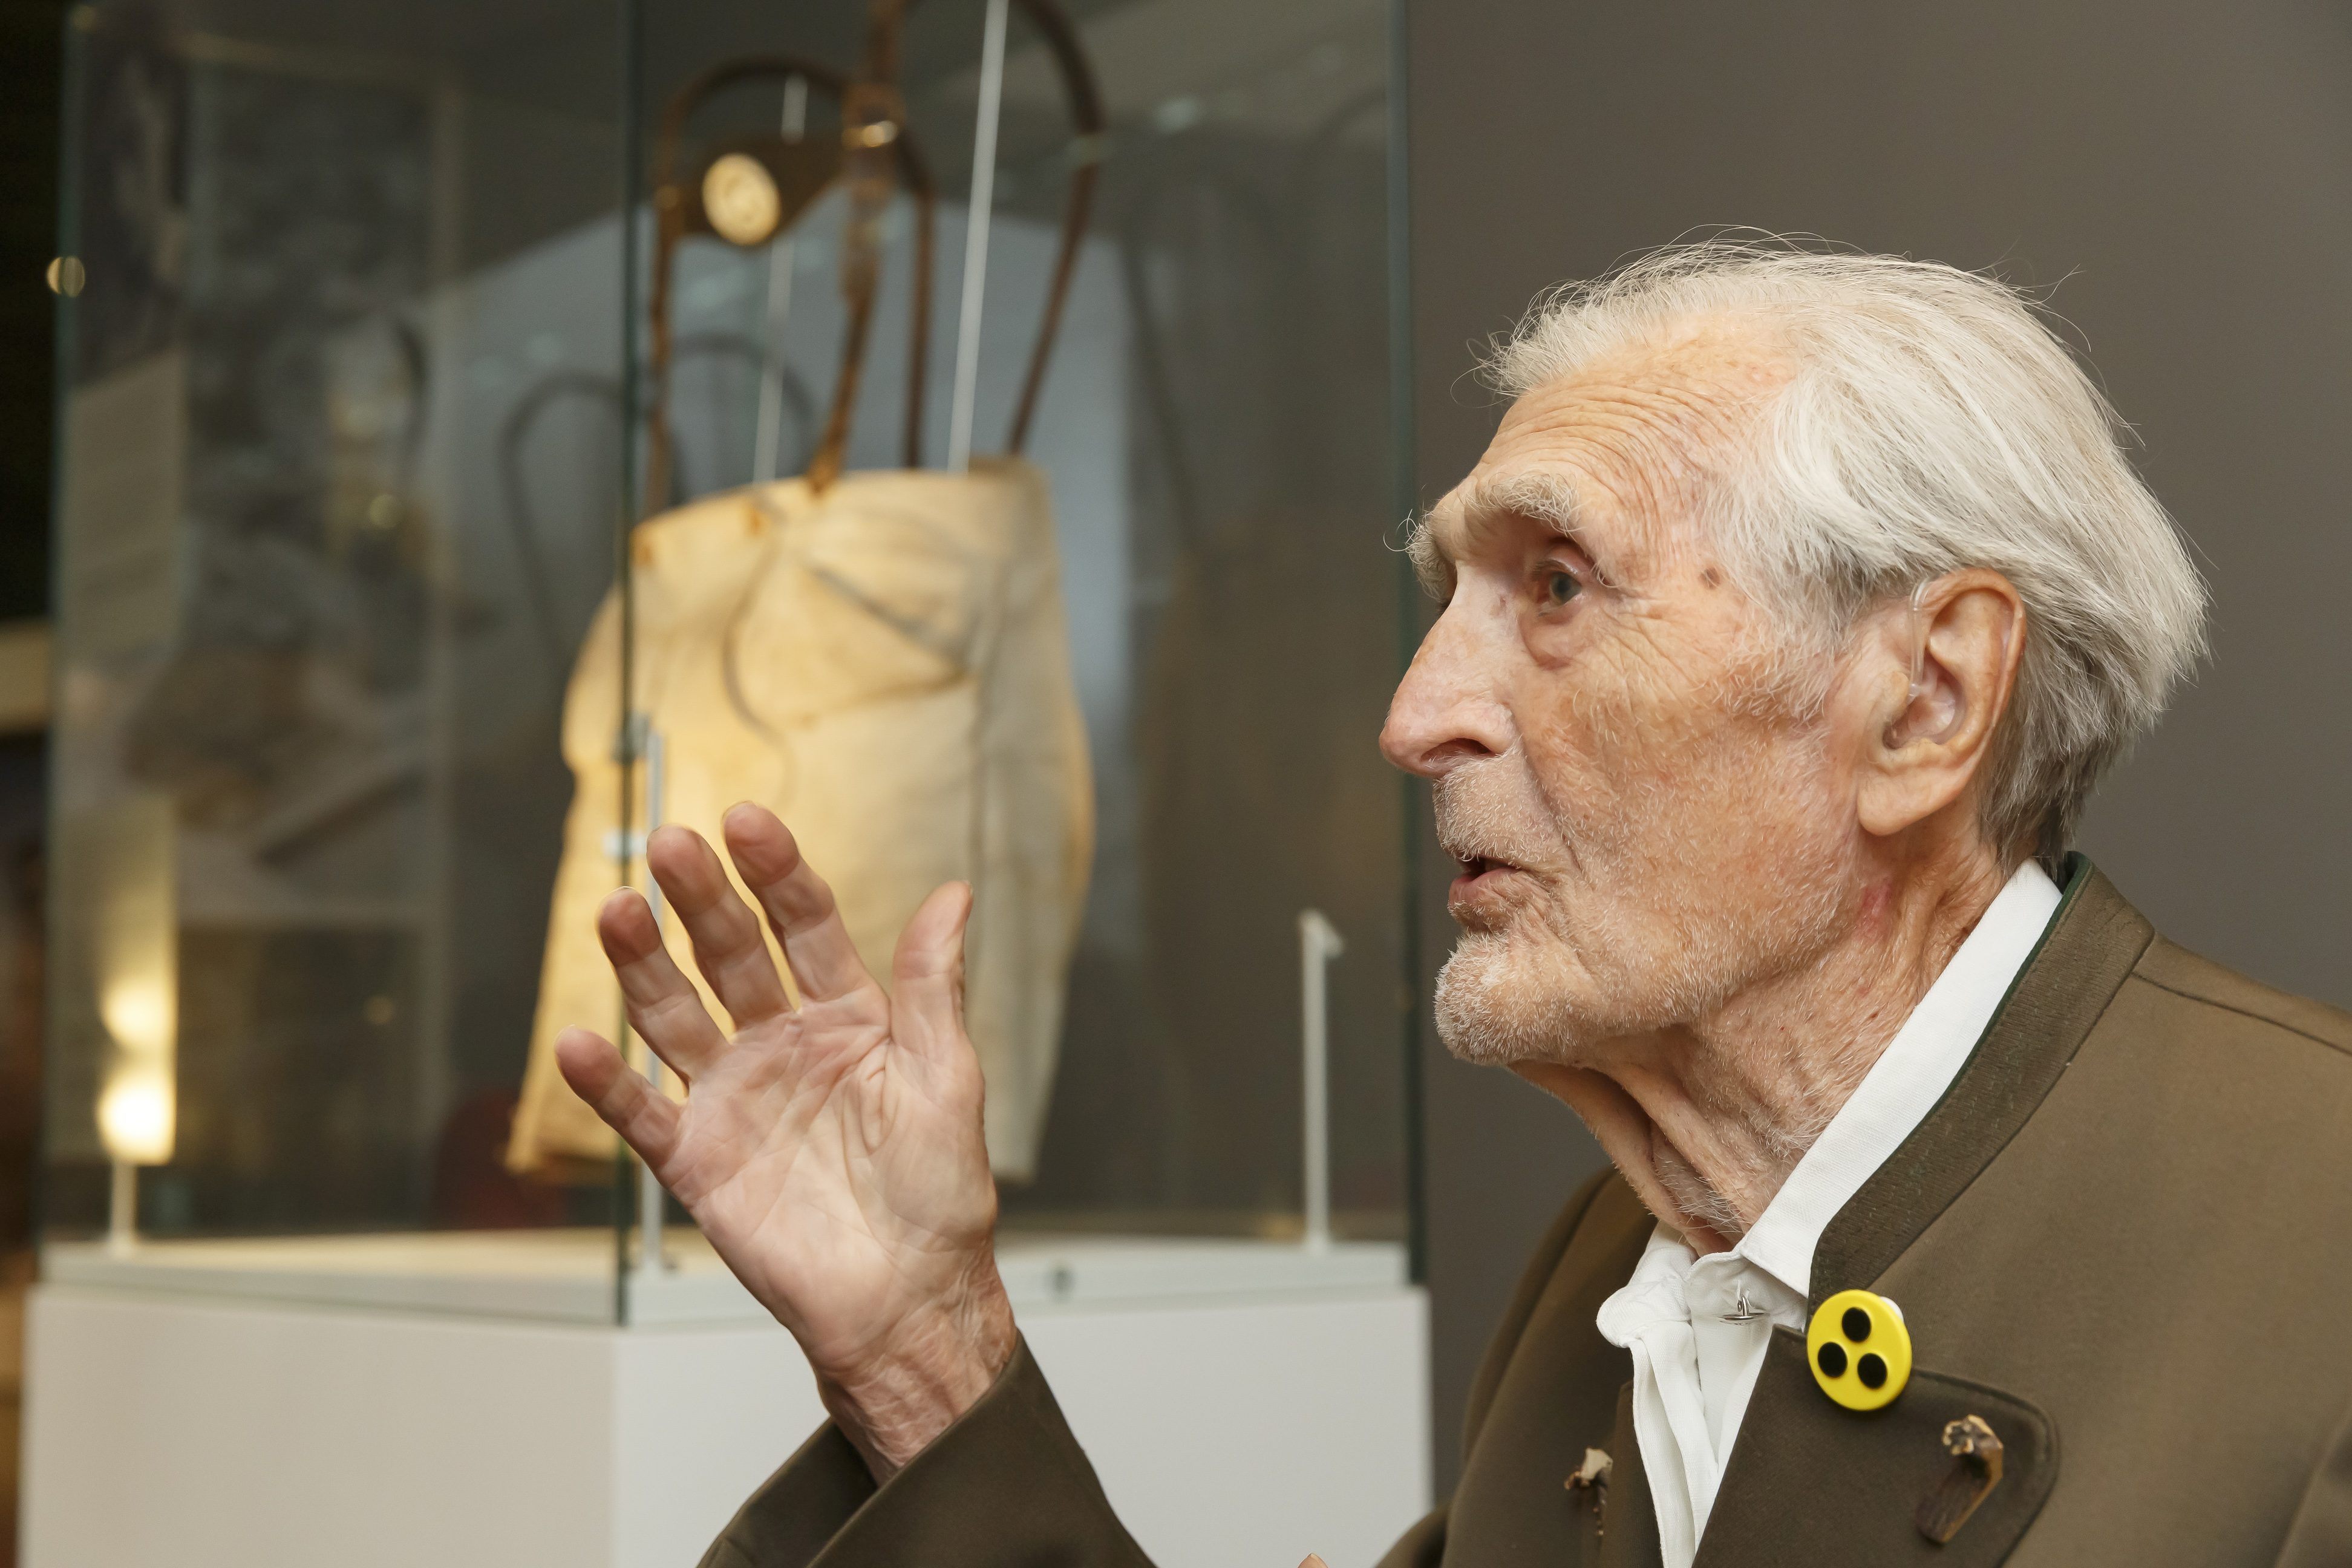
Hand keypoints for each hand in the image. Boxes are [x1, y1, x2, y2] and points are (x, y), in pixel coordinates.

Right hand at [554, 803, 1015, 1477]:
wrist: (908, 1296)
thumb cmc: (941, 1192)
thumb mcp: (947, 1077)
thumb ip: (934, 986)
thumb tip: (955, 893)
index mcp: (848, 1016)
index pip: (804, 925)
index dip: (775, 873)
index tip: (746, 821)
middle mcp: (782, 1044)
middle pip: (730, 955)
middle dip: (699, 900)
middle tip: (668, 846)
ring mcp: (734, 1097)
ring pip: (674, 1016)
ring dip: (641, 965)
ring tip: (615, 912)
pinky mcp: (698, 1159)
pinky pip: (641, 1113)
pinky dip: (606, 1082)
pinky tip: (578, 1040)